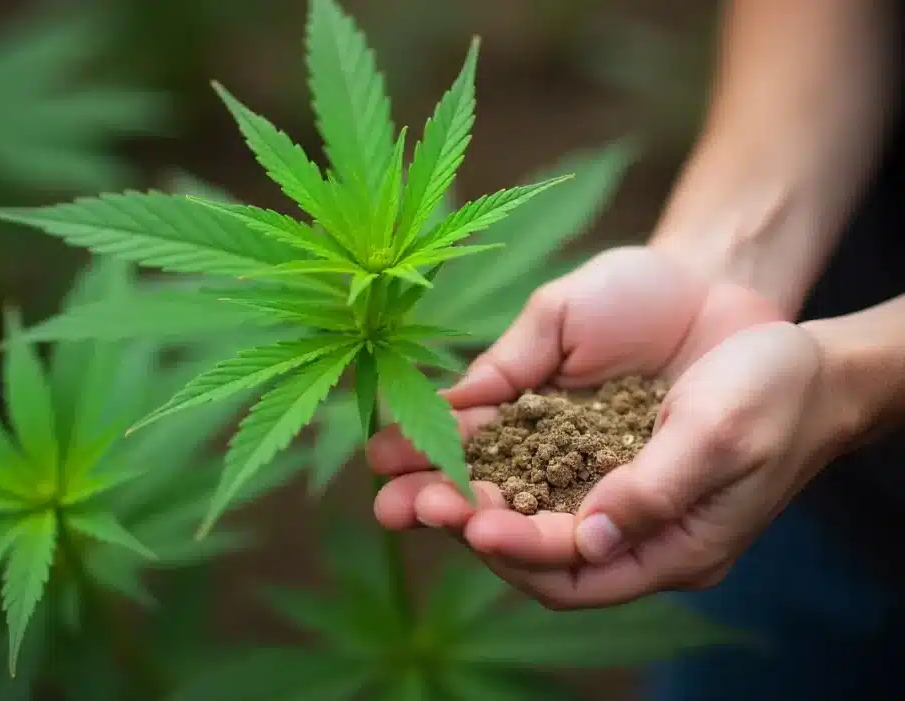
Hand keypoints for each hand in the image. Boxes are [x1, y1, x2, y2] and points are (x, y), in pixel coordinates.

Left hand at [368, 245, 801, 607]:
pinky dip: (474, 432)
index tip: (467, 521)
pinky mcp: (577, 424)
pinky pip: (517, 436)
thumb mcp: (722, 434)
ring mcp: (592, 468)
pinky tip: (430, 421)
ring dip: (450, 477)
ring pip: (509, 486)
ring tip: (387, 466)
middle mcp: (617, 515)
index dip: (517, 548)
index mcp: (665, 543)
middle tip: (398, 501)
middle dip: (460, 517)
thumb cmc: (770, 387)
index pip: (574, 568)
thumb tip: (588, 538)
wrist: (769, 324)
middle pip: (526, 535)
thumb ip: (657, 489)